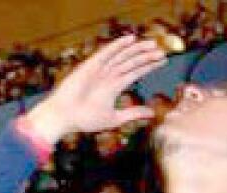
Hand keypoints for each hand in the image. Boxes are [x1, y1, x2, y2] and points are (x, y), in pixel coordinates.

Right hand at [24, 36, 165, 143]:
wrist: (64, 117)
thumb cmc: (84, 120)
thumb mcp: (114, 118)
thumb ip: (132, 113)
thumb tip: (152, 113)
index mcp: (113, 87)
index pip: (135, 72)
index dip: (148, 65)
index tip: (162, 60)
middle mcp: (107, 76)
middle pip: (130, 62)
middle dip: (145, 56)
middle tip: (161, 50)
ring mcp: (99, 70)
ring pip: (121, 56)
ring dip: (135, 49)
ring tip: (151, 43)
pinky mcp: (90, 66)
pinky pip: (106, 53)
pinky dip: (117, 45)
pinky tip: (130, 39)